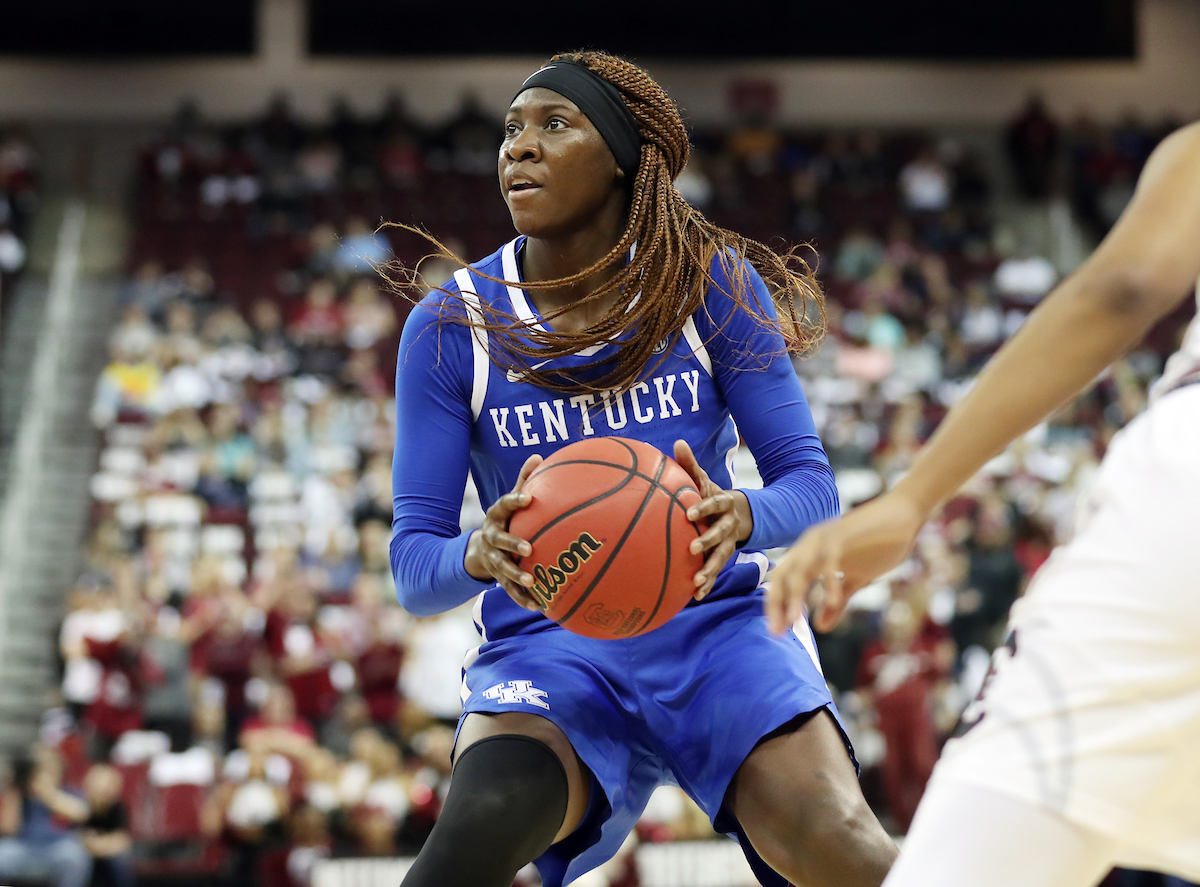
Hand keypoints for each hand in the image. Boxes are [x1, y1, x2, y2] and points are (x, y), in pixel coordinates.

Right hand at [464, 454, 542, 610]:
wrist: (479, 550)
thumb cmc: (505, 521)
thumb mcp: (510, 502)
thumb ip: (524, 482)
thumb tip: (539, 456)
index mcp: (496, 517)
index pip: (503, 506)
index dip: (515, 501)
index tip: (529, 499)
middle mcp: (492, 538)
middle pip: (499, 542)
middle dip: (512, 545)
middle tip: (529, 549)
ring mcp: (493, 560)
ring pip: (502, 569)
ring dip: (515, 576)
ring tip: (531, 582)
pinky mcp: (498, 578)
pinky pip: (510, 590)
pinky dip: (523, 599)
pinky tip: (539, 607)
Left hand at [674, 440, 752, 600]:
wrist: (740, 513)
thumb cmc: (712, 496)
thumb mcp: (703, 480)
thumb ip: (690, 465)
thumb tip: (677, 442)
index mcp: (723, 503)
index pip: (714, 503)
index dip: (704, 508)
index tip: (689, 513)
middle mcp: (728, 524)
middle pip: (720, 533)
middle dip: (708, 541)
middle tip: (692, 548)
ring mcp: (728, 543)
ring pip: (721, 558)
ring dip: (709, 570)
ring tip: (697, 583)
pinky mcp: (723, 557)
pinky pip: (716, 572)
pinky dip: (707, 584)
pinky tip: (694, 597)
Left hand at [766, 490, 926, 634]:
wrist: (904, 515)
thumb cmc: (878, 545)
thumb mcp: (855, 579)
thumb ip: (837, 600)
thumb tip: (821, 627)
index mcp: (809, 554)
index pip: (782, 581)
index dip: (776, 606)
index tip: (777, 632)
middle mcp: (810, 544)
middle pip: (783, 575)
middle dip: (777, 604)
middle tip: (777, 633)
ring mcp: (825, 538)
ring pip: (800, 569)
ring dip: (794, 596)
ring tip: (794, 622)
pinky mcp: (842, 535)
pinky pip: (829, 561)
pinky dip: (828, 582)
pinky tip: (831, 603)